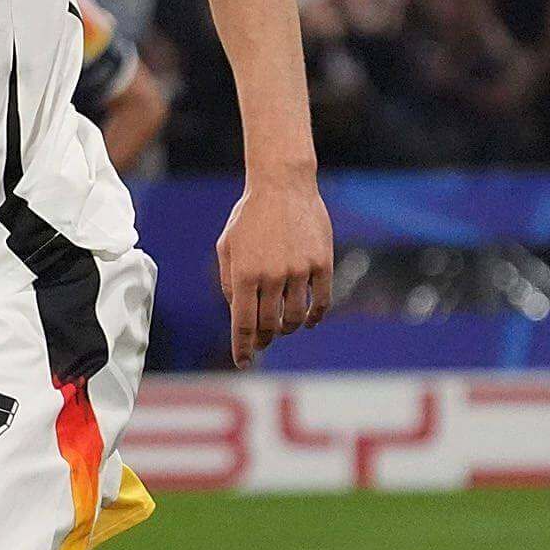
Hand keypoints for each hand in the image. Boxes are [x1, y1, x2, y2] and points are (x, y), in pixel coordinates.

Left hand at [217, 176, 334, 366]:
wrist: (282, 185)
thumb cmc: (249, 216)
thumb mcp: (227, 246)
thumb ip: (228, 281)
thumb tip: (239, 313)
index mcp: (244, 273)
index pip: (243, 325)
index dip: (244, 349)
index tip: (244, 364)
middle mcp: (271, 275)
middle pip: (270, 325)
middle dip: (265, 339)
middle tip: (264, 340)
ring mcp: (299, 270)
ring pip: (296, 318)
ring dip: (288, 328)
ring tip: (283, 326)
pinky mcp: (322, 264)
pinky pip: (321, 303)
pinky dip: (314, 317)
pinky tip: (308, 320)